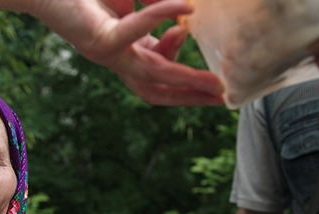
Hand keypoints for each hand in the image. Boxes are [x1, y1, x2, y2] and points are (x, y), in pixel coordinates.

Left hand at [29, 0, 223, 105]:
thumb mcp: (128, 3)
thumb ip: (155, 10)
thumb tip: (184, 21)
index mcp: (123, 50)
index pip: (157, 75)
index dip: (186, 84)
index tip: (215, 82)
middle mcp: (114, 58)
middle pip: (155, 90)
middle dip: (189, 97)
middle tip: (221, 99)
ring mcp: (106, 52)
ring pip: (151, 75)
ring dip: (185, 80)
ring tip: (214, 83)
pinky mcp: (97, 38)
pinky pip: (135, 31)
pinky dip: (161, 16)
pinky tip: (184, 7)